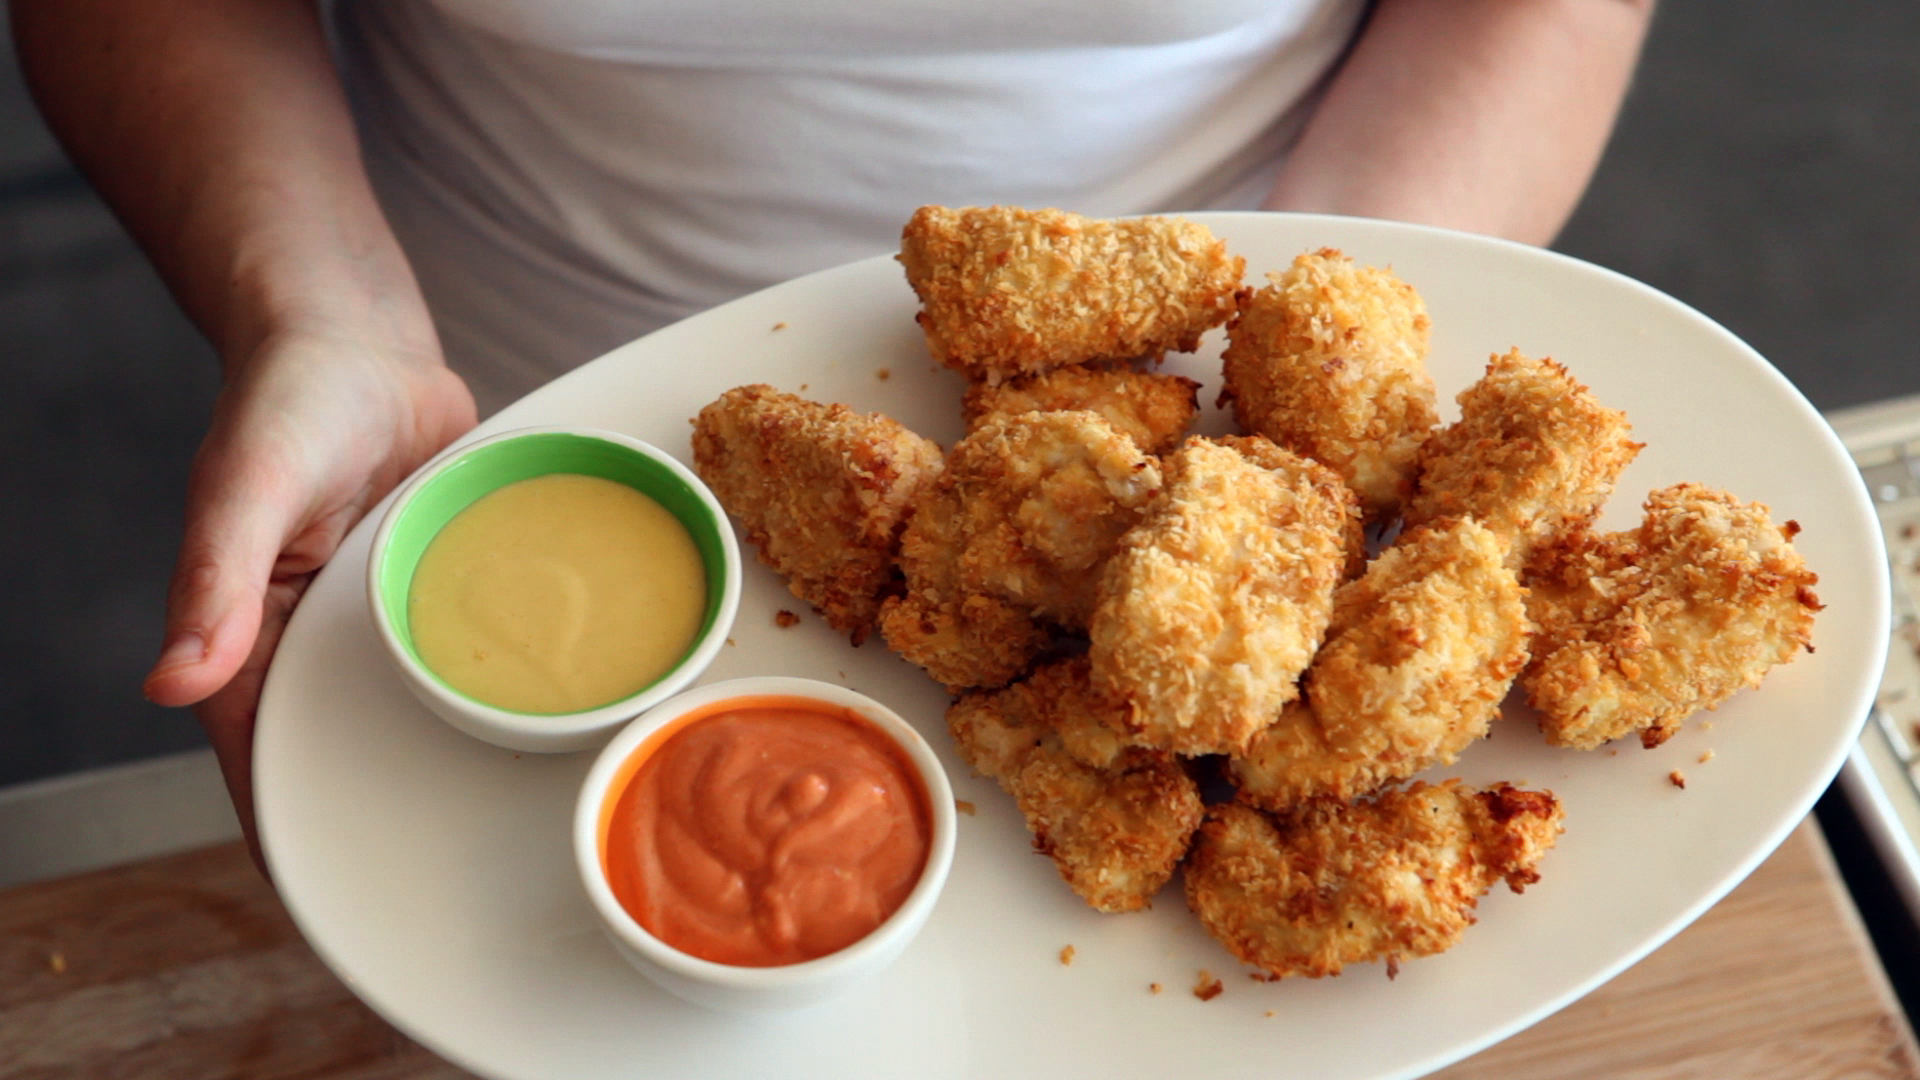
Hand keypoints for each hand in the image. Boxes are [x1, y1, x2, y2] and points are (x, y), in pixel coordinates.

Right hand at [143, 328, 475, 869]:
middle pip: (342, 737)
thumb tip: (171, 684)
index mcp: (249, 630)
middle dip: (382, 799)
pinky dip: (498, 676)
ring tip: (506, 812)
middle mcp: (315, 633)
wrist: (361, 338)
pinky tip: (552, 713)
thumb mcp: (250, 483)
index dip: (287, 820)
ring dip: (449, 745)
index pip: (260, 747)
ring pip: (414, 698)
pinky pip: (465, 643)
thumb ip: (215, 576)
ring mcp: (381, 613)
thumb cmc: (289, 399)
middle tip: (439, 866)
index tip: (327, 891)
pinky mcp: (437, 582)